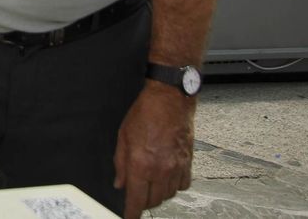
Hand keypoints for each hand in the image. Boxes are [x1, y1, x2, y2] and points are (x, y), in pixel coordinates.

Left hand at [113, 83, 194, 218]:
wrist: (170, 100)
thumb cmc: (144, 113)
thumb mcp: (123, 137)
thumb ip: (120, 164)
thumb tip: (119, 184)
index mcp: (141, 164)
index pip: (136, 199)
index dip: (131, 213)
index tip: (129, 217)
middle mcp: (160, 170)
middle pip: (153, 201)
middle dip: (143, 202)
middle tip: (137, 195)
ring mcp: (176, 168)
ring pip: (168, 195)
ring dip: (158, 194)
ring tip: (151, 183)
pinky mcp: (188, 163)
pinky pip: (183, 186)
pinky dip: (174, 186)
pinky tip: (167, 177)